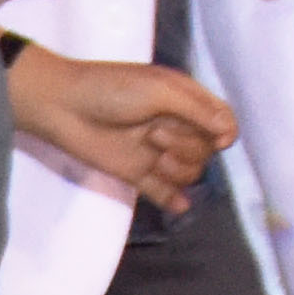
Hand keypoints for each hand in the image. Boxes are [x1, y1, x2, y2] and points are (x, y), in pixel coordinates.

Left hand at [5, 47, 238, 213]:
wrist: (63, 108)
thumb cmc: (112, 89)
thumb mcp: (160, 89)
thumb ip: (197, 110)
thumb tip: (230, 134)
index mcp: (183, 99)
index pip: (220, 119)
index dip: (223, 132)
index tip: (218, 140)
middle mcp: (174, 125)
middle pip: (206, 149)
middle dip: (187, 146)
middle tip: (155, 134)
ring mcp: (156, 151)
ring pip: (189, 171)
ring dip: (176, 169)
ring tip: (151, 156)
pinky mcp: (137, 173)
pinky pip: (164, 191)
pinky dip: (173, 199)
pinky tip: (179, 205)